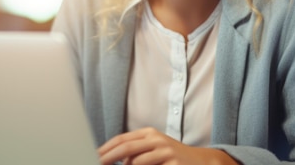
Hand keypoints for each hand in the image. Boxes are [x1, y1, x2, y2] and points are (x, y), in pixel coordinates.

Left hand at [97, 127, 236, 164]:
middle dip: (107, 157)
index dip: (106, 148)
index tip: (93, 155)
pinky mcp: (172, 161)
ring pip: (136, 160)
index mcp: (148, 134)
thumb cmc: (172, 157)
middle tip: (96, 163)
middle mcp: (155, 138)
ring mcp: (164, 150)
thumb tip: (115, 159)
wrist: (200, 161)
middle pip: (126, 147)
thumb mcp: (153, 150)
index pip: (122, 139)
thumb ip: (136, 152)